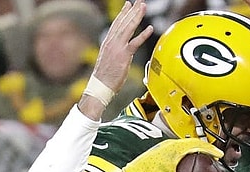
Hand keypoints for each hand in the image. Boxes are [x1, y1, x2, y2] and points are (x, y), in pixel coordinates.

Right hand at [81, 0, 152, 118]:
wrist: (99, 86)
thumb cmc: (104, 77)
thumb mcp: (108, 60)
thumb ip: (114, 52)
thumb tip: (120, 52)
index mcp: (108, 43)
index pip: (116, 24)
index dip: (123, 13)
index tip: (128, 5)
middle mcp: (112, 42)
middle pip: (123, 23)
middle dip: (132, 10)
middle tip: (139, 1)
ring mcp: (117, 48)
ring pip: (128, 28)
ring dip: (136, 16)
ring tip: (143, 7)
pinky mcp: (123, 56)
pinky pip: (135, 43)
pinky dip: (143, 35)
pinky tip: (150, 28)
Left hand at [120, 139, 222, 171]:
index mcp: (175, 147)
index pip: (197, 144)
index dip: (210, 149)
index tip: (218, 154)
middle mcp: (169, 146)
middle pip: (191, 144)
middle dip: (203, 149)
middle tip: (211, 156)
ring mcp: (163, 150)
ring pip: (183, 148)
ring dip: (192, 152)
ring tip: (199, 159)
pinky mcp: (158, 155)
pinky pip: (175, 153)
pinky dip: (183, 158)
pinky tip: (182, 168)